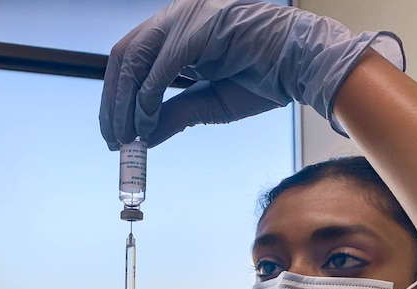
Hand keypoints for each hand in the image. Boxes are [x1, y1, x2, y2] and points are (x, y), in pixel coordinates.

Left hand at [99, 0, 403, 148]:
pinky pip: (161, 65)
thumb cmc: (263, 79)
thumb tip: (143, 138)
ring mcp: (186, 19)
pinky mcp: (200, 28)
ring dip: (125, 103)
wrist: (304, 65)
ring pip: (135, 58)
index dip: (115, 98)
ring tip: (127, 137)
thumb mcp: (208, 104)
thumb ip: (173, 115)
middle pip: (124, 57)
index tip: (114, 134)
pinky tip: (147, 123)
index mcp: (176, 32)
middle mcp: (176, 19)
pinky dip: (148, 98)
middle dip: (112, 102)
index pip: (130, 60)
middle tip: (114, 140)